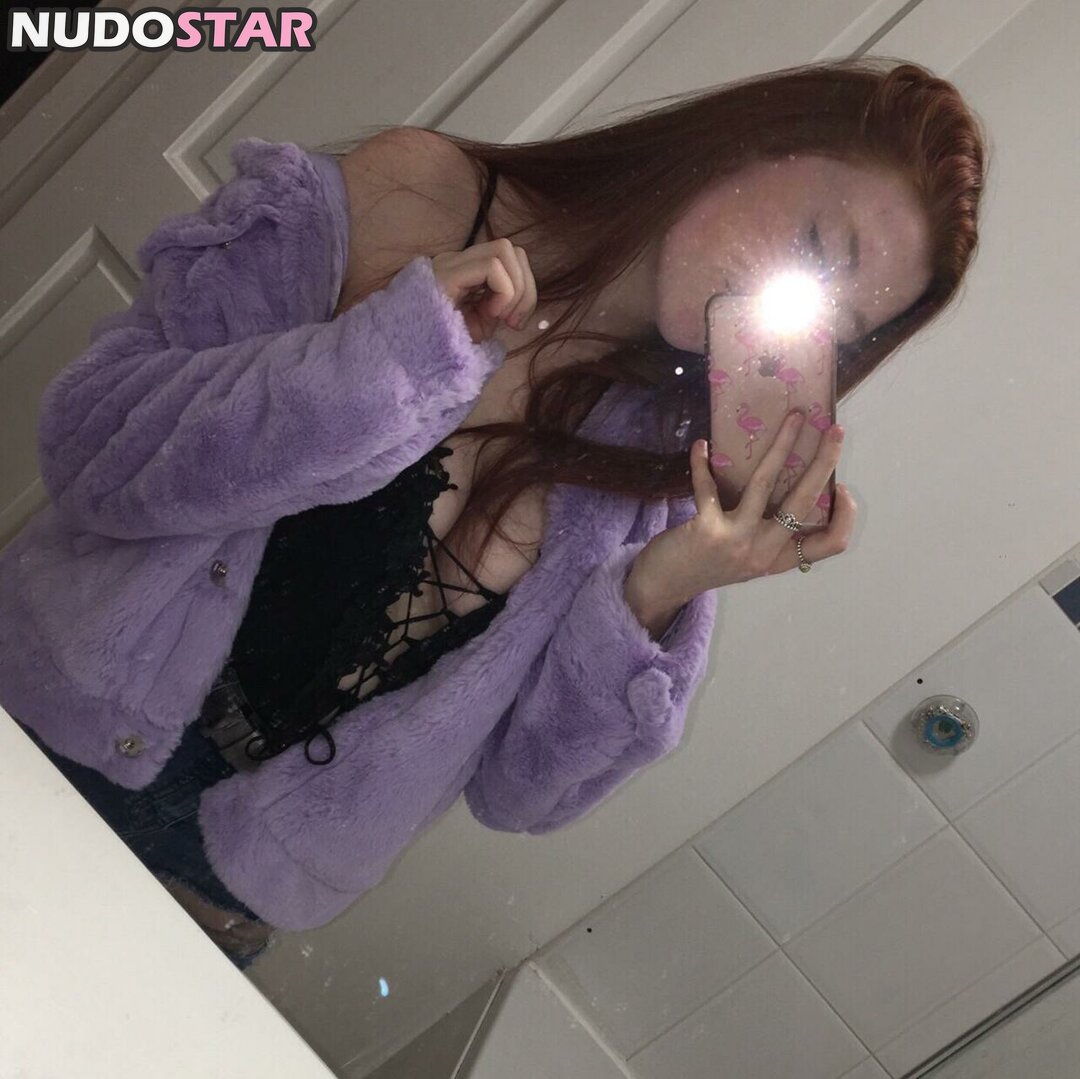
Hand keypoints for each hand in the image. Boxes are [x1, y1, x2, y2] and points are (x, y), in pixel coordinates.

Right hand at [432, 238, 537, 343]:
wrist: (409, 359)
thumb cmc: (442, 345)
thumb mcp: (479, 323)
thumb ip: (501, 304)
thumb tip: (525, 297)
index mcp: (467, 271)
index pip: (510, 258)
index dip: (525, 288)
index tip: (515, 323)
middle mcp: (458, 260)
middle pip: (512, 250)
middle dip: (526, 287)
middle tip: (513, 321)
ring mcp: (451, 263)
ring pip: (506, 249)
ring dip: (516, 288)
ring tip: (502, 317)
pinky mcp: (448, 273)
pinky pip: (493, 267)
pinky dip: (504, 293)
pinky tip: (490, 314)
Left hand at [625, 411, 857, 611]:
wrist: (665, 587)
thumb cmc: (708, 565)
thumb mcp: (748, 554)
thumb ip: (769, 530)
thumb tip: (786, 478)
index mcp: (779, 559)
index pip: (832, 543)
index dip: (845, 515)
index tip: (841, 486)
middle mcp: (763, 552)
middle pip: (806, 502)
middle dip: (825, 461)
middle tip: (835, 431)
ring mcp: (736, 541)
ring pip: (766, 485)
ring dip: (781, 445)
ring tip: (793, 418)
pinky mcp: (706, 530)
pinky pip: (708, 487)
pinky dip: (702, 464)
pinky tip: (701, 446)